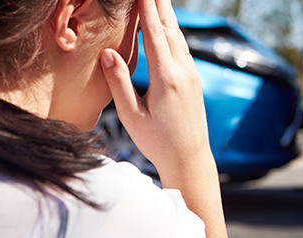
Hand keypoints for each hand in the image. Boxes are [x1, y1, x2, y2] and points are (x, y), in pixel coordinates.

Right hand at [100, 0, 208, 168]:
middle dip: (160, 5)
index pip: (154, 34)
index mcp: (165, 78)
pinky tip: (169, 30)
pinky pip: (184, 49)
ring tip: (159, 1)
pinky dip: (174, 34)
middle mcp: (183, 72)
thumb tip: (108, 53)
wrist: (190, 158)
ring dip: (168, 17)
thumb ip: (119, 82)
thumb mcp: (131, 115)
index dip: (147, 9)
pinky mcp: (194, 81)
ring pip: (180, 38)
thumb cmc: (158, 142)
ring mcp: (192, 76)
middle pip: (171, 29)